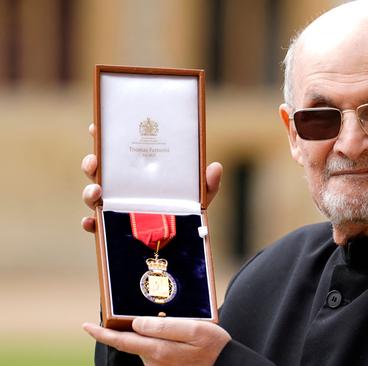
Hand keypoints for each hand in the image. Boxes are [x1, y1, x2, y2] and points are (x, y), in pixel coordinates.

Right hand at [80, 123, 223, 232]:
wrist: (183, 240)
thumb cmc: (187, 209)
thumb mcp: (199, 194)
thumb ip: (208, 183)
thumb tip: (216, 167)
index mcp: (138, 172)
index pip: (117, 151)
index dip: (102, 137)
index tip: (95, 128)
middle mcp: (122, 187)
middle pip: (99, 171)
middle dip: (91, 164)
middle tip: (94, 162)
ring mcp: (115, 207)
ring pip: (93, 196)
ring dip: (88, 192)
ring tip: (96, 192)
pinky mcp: (113, 228)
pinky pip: (96, 225)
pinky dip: (90, 224)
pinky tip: (91, 222)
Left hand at [83, 317, 230, 365]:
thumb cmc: (213, 347)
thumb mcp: (194, 330)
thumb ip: (165, 327)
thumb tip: (137, 323)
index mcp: (158, 350)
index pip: (122, 341)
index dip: (102, 333)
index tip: (86, 326)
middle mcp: (153, 362)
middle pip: (133, 341)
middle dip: (131, 328)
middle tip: (145, 313)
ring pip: (145, 345)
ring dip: (151, 334)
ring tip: (176, 326)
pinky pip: (155, 350)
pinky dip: (159, 340)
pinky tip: (179, 338)